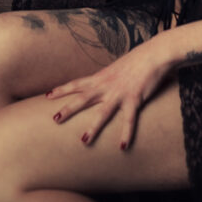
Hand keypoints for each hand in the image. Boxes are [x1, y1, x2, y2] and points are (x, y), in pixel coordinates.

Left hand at [45, 38, 171, 149]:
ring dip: (93, 127)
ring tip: (83, 141)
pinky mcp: (134, 98)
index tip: (48, 95)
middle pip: (83, 98)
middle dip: (68, 109)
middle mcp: (107, 85)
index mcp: (102, 77)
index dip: (62, 89)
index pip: (77, 83)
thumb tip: (103, 84)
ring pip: (103, 112)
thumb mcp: (117, 68)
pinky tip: (122, 146)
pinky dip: (126, 134)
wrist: (154, 54)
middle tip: (54, 119)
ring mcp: (120, 93)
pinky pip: (129, 119)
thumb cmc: (138, 60)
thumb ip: (109, 78)